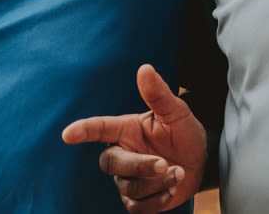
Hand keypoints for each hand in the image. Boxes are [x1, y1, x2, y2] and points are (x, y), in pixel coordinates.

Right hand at [61, 65, 205, 213]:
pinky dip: (159, 200)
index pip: (100, 128)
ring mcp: (127, 179)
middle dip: (139, 166)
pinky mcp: (137, 200)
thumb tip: (145, 69)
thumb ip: (158, 94)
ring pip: (129, 187)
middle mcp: (122, 154)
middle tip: (165, 163)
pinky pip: (139, 207)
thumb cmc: (183, 133)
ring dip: (157, 182)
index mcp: (126, 130)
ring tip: (179, 172)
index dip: (83, 131)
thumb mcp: (176, 112)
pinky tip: (173, 188)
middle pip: (112, 163)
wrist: (200, 161)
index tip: (68, 134)